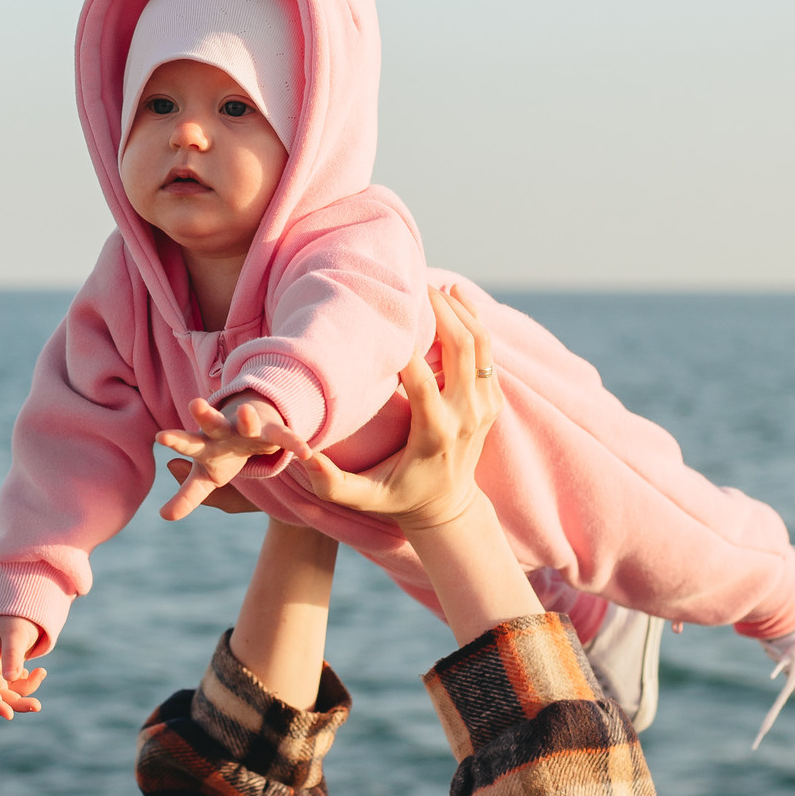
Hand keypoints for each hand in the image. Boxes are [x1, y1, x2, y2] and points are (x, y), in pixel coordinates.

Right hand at [0, 616, 46, 720]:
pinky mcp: (7, 670)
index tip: (9, 716)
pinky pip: (17, 685)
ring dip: (28, 688)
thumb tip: (11, 678)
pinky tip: (37, 671)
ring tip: (42, 672)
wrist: (20, 610)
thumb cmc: (15, 619)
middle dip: (18, 701)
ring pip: (10, 691)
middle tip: (38, 706)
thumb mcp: (15, 634)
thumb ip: (13, 655)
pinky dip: (29, 681)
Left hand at [154, 396, 307, 520]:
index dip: (177, 442)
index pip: (189, 446)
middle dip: (205, 415)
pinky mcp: (274, 431)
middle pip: (213, 424)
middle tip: (194, 404)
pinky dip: (293, 443)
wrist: (258, 433)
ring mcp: (249, 430)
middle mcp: (224, 432)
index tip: (160, 436)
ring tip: (245, 412)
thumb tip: (164, 514)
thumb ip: (188, 496)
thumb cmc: (227, 456)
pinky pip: (284, 437)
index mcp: (206, 445)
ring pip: (248, 423)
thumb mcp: (208, 479)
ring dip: (247, 419)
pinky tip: (305, 452)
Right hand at [285, 286, 499, 539]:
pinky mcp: (492, 399)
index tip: (384, 321)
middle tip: (412, 286)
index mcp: (434, 434)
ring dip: (459, 310)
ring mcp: (484, 405)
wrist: (450, 509)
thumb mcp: (364, 499)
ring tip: (431, 286)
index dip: (406, 350)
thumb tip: (302, 457)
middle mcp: (466, 415)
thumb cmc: (399, 499)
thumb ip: (331, 483)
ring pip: (480, 344)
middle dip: (439, 312)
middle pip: (462, 349)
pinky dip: (474, 320)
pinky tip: (456, 295)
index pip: (424, 382)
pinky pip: (488, 351)